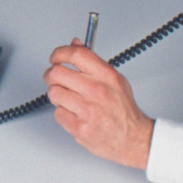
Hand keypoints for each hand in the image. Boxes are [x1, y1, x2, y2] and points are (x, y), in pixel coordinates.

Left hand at [43, 42, 152, 168]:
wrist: (132, 138)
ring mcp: (88, 110)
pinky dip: (62, 114)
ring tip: (68, 100)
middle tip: (53, 79)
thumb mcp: (114, 79)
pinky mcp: (80, 127)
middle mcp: (97, 90)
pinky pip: (57, 113)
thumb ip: (93, 62)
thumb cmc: (123, 110)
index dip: (59, 53)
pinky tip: (74, 114)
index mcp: (106, 75)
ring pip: (54, 93)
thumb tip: (75, 44)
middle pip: (57, 73)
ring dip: (57, 96)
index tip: (55, 57)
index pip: (76, 54)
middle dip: (51, 75)